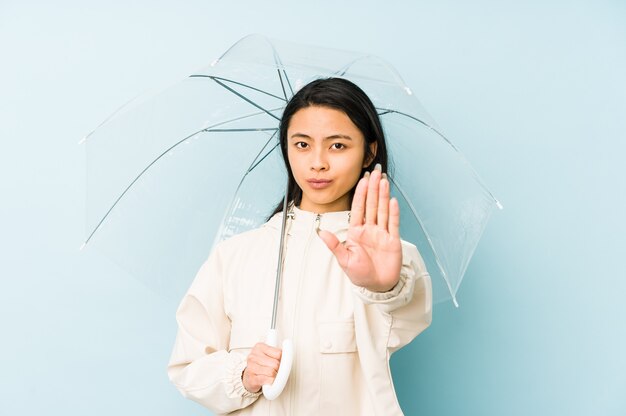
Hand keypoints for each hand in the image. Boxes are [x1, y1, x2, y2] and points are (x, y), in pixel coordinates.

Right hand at [242, 342, 281, 392]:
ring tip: (270, 375)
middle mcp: (253, 356)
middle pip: (276, 363)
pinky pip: (268, 380)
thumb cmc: (261, 365)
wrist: (249, 377)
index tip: (278, 362)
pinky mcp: (252, 379)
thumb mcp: (268, 355)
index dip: (281, 360)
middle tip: (275, 370)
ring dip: (274, 376)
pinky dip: (271, 382)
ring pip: (272, 372)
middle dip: (278, 369)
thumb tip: (288, 356)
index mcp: (259, 347)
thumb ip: (277, 353)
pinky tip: (267, 380)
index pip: (279, 353)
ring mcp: (251, 367)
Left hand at [318, 164, 401, 291]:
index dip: (360, 193)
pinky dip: (393, 212)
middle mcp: (370, 229)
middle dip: (372, 188)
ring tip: (383, 180)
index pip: (358, 208)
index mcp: (356, 231)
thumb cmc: (360, 274)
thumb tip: (320, 232)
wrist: (377, 286)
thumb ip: (334, 245)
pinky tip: (392, 200)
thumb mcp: (344, 259)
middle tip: (374, 172)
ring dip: (383, 195)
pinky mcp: (393, 240)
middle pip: (371, 204)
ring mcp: (382, 233)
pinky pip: (393, 223)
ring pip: (382, 210)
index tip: (361, 180)